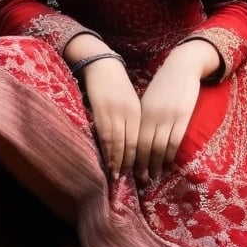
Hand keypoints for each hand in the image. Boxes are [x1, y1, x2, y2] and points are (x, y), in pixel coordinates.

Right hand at [83, 58, 140, 179]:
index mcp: (138, 111)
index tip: (146, 172)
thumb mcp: (131, 102)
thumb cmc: (117, 84)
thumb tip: (135, 141)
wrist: (103, 65)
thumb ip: (134, 120)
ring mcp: (114, 113)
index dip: (144, 157)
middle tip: (136, 181)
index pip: (143, 139)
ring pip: (118, 142)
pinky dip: (106, 150)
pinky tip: (107, 161)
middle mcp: (128, 114)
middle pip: (132, 143)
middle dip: (132, 163)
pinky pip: (105, 136)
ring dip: (117, 161)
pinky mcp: (100, 112)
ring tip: (118, 176)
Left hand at [135, 55, 200, 182]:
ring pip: (159, 147)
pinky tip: (168, 164)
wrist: (182, 66)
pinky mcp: (183, 116)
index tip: (129, 171)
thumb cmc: (165, 83)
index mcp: (142, 112)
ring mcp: (168, 116)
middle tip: (141, 181)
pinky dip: (170, 155)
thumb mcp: (149, 98)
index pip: (134, 140)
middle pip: (144, 147)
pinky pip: (175, 141)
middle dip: (142, 166)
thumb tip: (138, 136)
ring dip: (156, 165)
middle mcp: (152, 116)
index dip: (131, 157)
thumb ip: (144, 116)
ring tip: (154, 177)